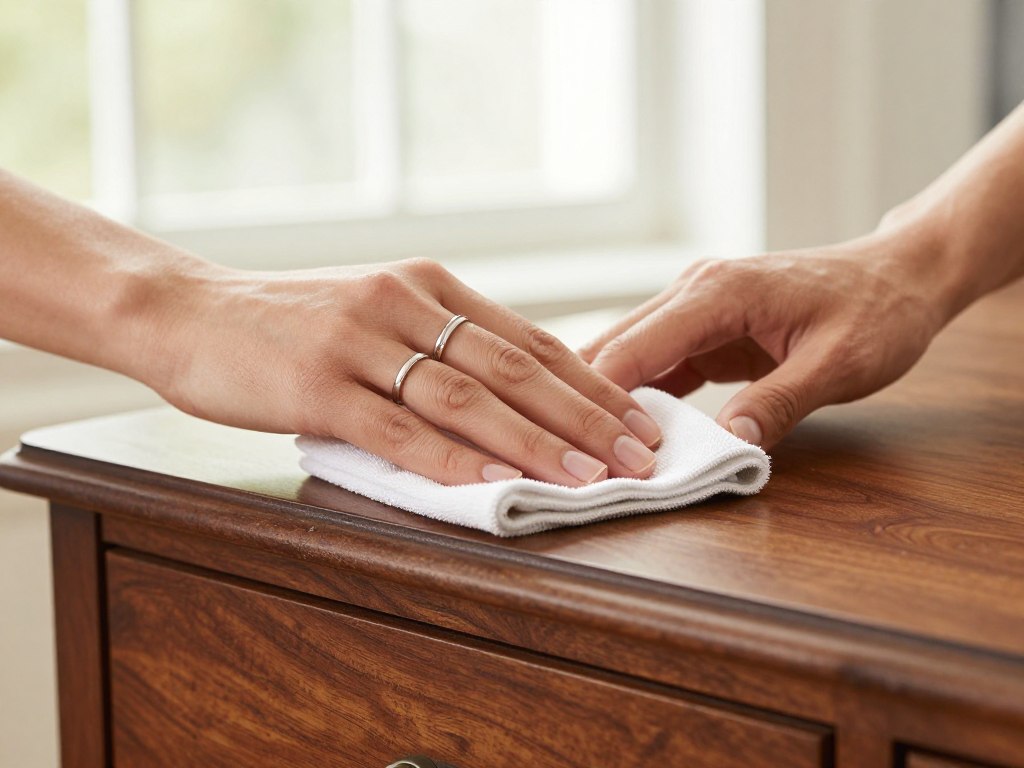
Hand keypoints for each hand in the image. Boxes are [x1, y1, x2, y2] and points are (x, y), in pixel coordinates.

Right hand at [145, 258, 662, 485]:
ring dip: (536, 443)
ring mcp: (362, 342)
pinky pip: (399, 429)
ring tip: (588, 478)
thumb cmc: (291, 323)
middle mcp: (405, 303)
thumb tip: (516, 397)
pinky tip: (494, 484)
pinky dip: (452, 459)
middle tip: (639, 457)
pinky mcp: (319, 385)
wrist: (190, 312)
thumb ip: (439, 343)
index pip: (531, 340)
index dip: (593, 384)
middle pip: (517, 368)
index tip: (639, 421)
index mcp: (430, 285)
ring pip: (468, 398)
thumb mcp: (377, 312)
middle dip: (587, 418)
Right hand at [579, 233, 948, 447]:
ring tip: (596, 453)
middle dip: (593, 402)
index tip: (594, 451)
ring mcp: (696, 309)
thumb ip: (779, 403)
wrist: (902, 276)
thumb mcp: (837, 364)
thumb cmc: (878, 312)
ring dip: (612, 403)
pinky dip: (641, 399)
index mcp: (718, 292)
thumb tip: (729, 444)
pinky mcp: (705, 330)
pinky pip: (658, 365)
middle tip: (581, 461)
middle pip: (615, 347)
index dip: (606, 400)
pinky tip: (630, 435)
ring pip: (628, 355)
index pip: (634, 346)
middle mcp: (694, 291)